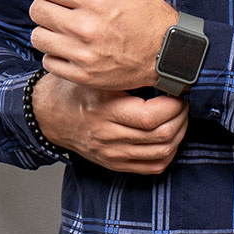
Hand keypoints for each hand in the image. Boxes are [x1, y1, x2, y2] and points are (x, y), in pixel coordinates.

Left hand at [29, 0, 176, 89]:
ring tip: (66, 29)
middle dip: (48, 4)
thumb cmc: (145, 12)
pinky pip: (48, 61)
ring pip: (38, 36)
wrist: (167, 51)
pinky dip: (55, 54)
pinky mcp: (83, 75)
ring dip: (48, 30)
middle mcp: (87, 27)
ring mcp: (84, 54)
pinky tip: (72, 48)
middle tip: (64, 9)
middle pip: (38, 9)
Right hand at [31, 74, 186, 173]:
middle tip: (184, 102)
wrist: (49, 115)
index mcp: (104, 110)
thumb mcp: (94, 75)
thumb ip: (123, 73)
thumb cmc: (74, 90)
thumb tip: (161, 66)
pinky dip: (168, 153)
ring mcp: (111, 153)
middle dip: (181, 118)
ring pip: (160, 153)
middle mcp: (107, 135)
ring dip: (178, 135)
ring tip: (180, 117)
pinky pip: (152, 167)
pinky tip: (170, 137)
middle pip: (160, 136)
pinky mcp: (114, 164)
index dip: (173, 106)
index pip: (150, 117)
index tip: (178, 91)